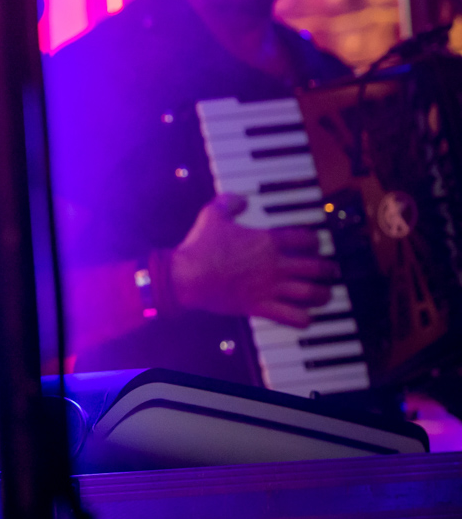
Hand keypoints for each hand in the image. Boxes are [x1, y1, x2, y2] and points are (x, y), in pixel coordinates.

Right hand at [170, 194, 339, 326]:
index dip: (314, 240)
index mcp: (267, 241)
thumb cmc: (199, 247)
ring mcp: (270, 287)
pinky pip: (292, 317)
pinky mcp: (260, 307)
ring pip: (312, 293)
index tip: (313, 243)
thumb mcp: (211, 215)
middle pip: (318, 267)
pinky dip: (303, 319)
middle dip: (329, 269)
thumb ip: (229, 203)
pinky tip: (304, 317)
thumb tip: (240, 200)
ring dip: (323, 294)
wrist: (186, 276)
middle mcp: (275, 265)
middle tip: (331, 271)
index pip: (305, 238)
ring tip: (324, 294)